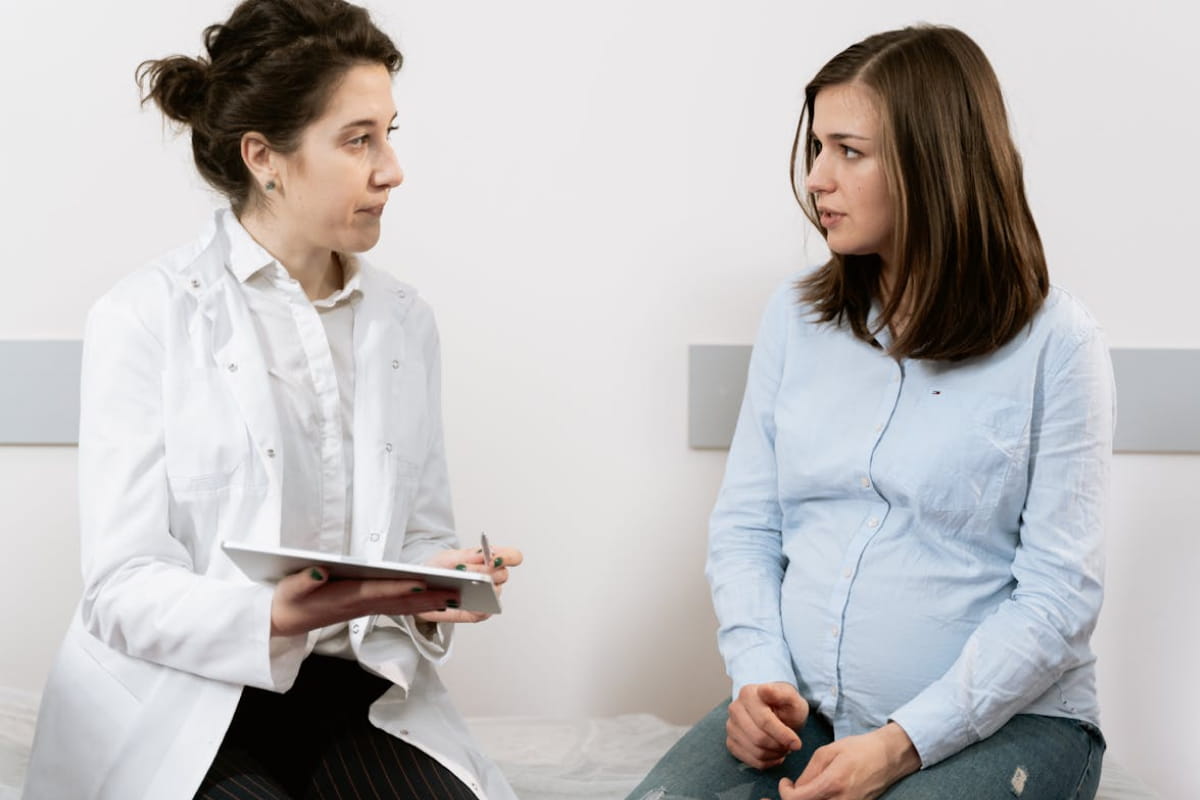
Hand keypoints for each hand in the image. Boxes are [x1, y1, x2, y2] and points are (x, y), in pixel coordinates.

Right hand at [270, 566, 457, 635]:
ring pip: (404, 605)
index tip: (421, 581)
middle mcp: (361, 605)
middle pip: (399, 600)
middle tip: (457, 591)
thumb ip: (304, 581)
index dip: (399, 587)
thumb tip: (320, 571)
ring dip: (430, 601)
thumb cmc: (289, 601)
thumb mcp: (289, 589)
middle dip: (428, 596)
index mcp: (343, 598)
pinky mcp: (369, 607)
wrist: (285, 621)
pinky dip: (420, 603)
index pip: (376, 591)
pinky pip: (400, 606)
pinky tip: (438, 600)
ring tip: (458, 595)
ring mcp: (367, 608)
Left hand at [415, 544, 523, 623]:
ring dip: (479, 585)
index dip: (508, 556)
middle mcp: (493, 578)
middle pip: (503, 574)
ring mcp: (489, 596)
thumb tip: (485, 554)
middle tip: (463, 568)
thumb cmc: (439, 569)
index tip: (493, 558)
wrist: (421, 586)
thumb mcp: (449, 556)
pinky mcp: (479, 613)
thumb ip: (468, 555)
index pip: (513, 556)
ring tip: (460, 581)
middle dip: (483, 569)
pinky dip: (474, 605)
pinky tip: (461, 599)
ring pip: (495, 591)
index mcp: (490, 560)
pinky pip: (485, 612)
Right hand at [726, 682, 808, 768]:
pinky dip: (766, 762)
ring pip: (755, 751)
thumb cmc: (786, 705)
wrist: (778, 711)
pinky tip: (775, 754)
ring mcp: (731, 726)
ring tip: (784, 748)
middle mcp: (735, 709)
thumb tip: (765, 690)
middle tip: (791, 746)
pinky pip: (749, 760)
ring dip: (774, 755)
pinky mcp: (731, 742)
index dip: (783, 736)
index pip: (765, 721)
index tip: (797, 744)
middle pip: (758, 738)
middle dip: (779, 746)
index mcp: (748, 694)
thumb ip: (781, 694)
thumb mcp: (791, 698)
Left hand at [775, 722, 919, 799]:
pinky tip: (817, 794)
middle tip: (789, 790)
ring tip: (804, 791)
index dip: (785, 793)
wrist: (888, 757)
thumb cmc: (859, 749)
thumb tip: (797, 789)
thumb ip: (809, 772)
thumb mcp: (828, 752)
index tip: (786, 782)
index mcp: (833, 783)